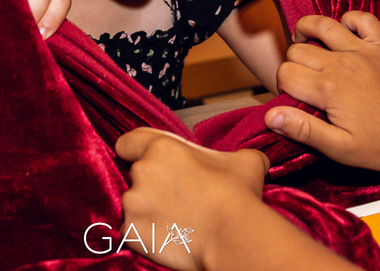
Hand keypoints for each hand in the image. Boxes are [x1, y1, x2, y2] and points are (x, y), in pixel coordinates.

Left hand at [116, 128, 269, 270]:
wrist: (233, 236)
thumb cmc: (237, 196)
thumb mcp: (245, 161)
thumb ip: (238, 154)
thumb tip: (252, 158)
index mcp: (162, 148)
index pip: (128, 143)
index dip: (134, 152)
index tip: (144, 161)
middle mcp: (142, 171)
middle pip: (136, 175)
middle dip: (152, 185)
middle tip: (179, 197)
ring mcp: (133, 203)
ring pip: (134, 204)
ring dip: (148, 210)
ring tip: (177, 219)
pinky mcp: (131, 231)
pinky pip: (130, 231)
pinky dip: (144, 234)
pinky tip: (168, 235)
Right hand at [265, 12, 379, 171]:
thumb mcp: (340, 149)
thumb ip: (303, 130)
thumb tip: (270, 115)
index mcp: (328, 88)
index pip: (285, 73)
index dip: (283, 86)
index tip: (295, 99)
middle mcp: (342, 62)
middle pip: (298, 49)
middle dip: (294, 64)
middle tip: (305, 81)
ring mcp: (364, 50)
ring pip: (322, 24)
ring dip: (308, 31)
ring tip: (308, 46)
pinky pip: (361, 18)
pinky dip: (349, 21)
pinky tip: (345, 35)